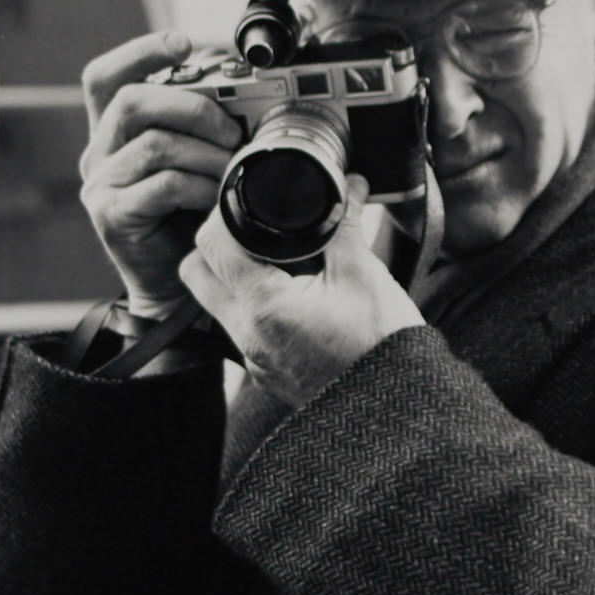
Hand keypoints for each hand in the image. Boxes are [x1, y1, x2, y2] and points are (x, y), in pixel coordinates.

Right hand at [80, 31, 241, 316]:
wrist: (174, 285)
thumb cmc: (189, 220)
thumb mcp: (195, 164)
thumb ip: (200, 130)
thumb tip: (244, 98)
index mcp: (114, 132)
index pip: (106, 77)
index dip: (140, 53)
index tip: (183, 44)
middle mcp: (99, 153)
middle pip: (131, 101)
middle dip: (191, 106)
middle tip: (230, 129)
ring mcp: (101, 185)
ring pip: (154, 143)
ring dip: (206, 152)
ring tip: (231, 169)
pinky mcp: (111, 215)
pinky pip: (162, 184)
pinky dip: (199, 185)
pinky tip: (215, 196)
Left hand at [179, 176, 424, 407]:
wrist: (398, 409)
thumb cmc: (382, 347)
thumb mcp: (364, 274)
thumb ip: (344, 224)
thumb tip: (345, 184)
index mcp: (264, 306)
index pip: (211, 246)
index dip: (224, 215)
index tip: (249, 201)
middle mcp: (246, 335)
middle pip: (195, 274)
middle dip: (214, 244)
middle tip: (253, 226)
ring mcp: (253, 358)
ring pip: (215, 302)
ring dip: (233, 275)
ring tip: (276, 256)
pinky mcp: (267, 371)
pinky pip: (241, 327)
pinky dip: (254, 303)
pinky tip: (292, 291)